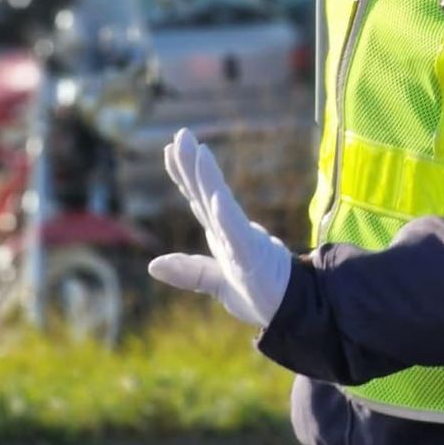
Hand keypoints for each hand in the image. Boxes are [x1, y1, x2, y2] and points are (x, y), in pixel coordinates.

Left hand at [148, 127, 292, 327]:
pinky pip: (237, 233)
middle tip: (182, 134)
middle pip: (206, 193)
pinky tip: (216, 198)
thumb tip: (152, 265)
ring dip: (209, 178)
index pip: (197, 197)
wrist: (291, 310)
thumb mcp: (215, 282)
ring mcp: (242, 240)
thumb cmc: (257, 292)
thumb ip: (188, 271)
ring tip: (199, 151)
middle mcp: (230, 230)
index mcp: (221, 233)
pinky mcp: (253, 256)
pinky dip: (226, 215)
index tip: (170, 148)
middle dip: (192, 164)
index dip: (183, 173)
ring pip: (220, 205)